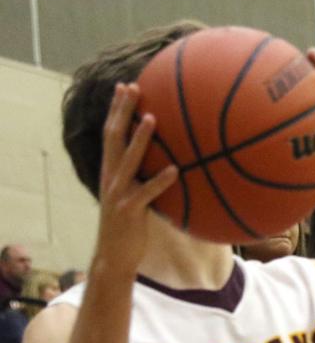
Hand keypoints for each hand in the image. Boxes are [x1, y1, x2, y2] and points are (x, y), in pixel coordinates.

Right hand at [96, 82, 177, 269]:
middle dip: (122, 111)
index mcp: (111, 171)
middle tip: (132, 87)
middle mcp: (111, 177)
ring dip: (140, 139)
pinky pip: (146, 193)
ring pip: (128, 160)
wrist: (114, 255)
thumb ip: (142, 176)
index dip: (116, 110)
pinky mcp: (129, 211)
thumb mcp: (133, 195)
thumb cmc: (128, 226)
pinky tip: (175, 170)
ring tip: (153, 118)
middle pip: (113, 137)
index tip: (125, 86)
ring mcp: (119, 193)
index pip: (111, 133)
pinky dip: (160, 181)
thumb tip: (166, 161)